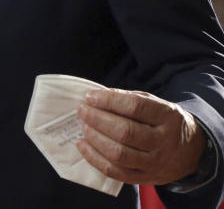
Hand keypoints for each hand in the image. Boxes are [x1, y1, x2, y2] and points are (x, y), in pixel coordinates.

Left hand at [76, 88, 205, 184]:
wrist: (192, 151)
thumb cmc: (164, 122)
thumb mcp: (156, 104)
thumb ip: (129, 99)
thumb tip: (97, 96)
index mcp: (167, 117)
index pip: (135, 107)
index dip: (109, 100)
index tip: (90, 97)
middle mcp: (164, 142)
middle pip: (125, 132)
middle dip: (98, 120)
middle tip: (83, 111)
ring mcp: (155, 163)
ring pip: (119, 154)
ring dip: (95, 139)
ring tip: (84, 126)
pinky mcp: (146, 178)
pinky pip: (116, 172)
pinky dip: (95, 158)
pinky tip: (83, 145)